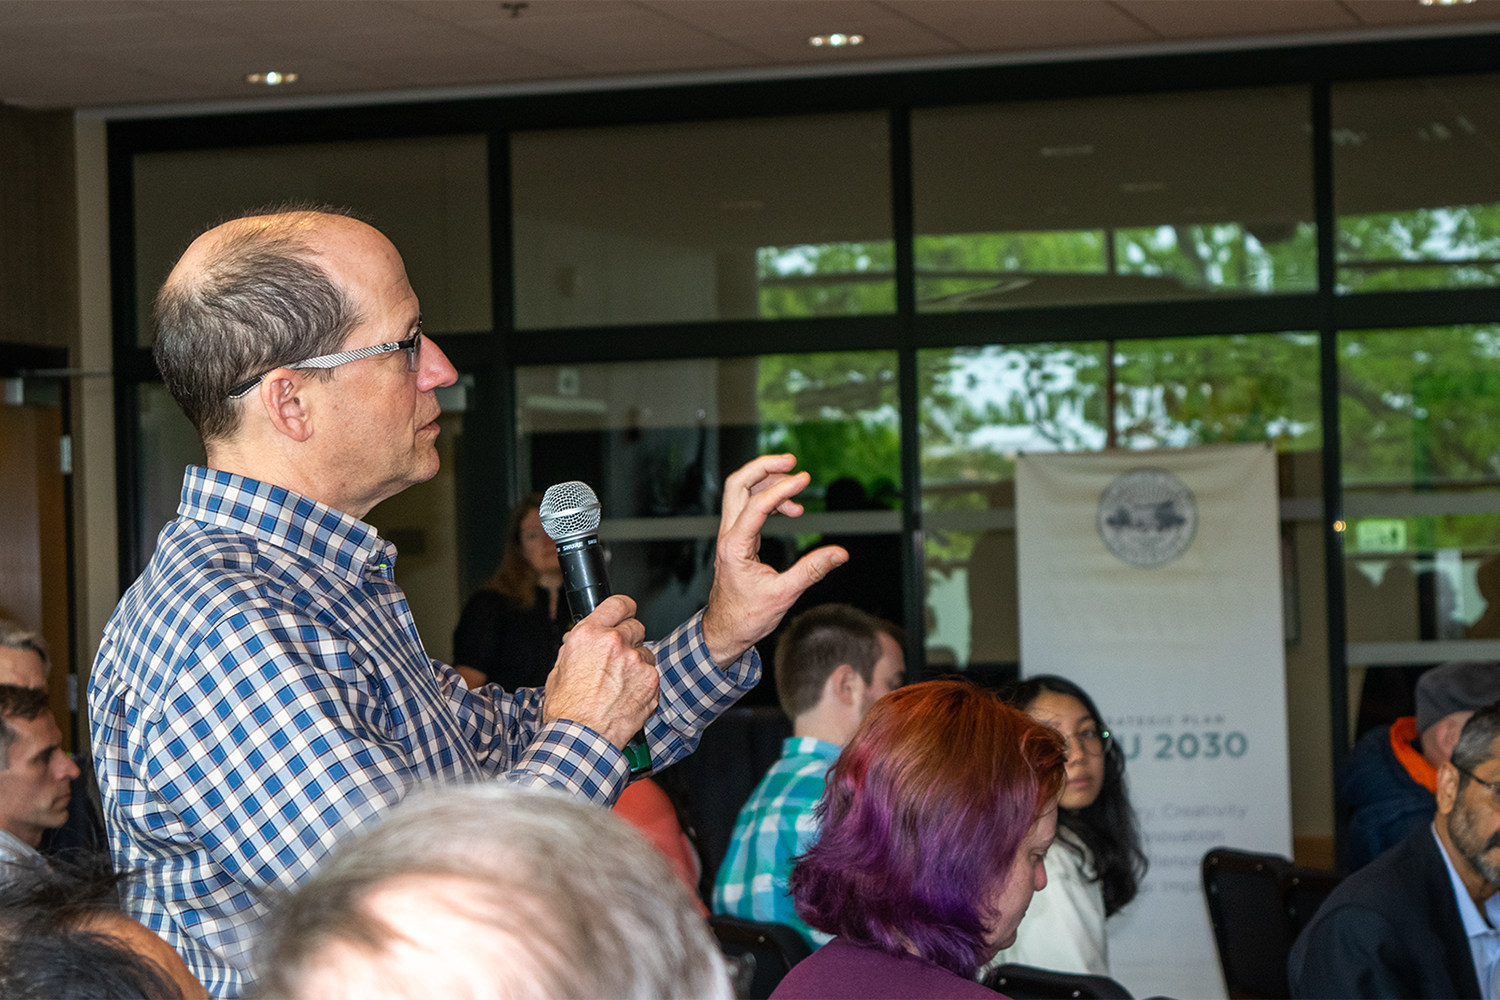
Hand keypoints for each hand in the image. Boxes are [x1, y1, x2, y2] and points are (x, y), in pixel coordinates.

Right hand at [542, 595, 659, 749]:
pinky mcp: (651, 681)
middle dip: (628, 640)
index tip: (626, 613)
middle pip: (636, 626)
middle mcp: (615, 643)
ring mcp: (636, 662)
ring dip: (636, 664)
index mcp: (589, 635)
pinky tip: (626, 697)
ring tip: (619, 685)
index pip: (618, 604)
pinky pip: (651, 674)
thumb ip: (577, 647)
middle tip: (617, 659)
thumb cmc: (567, 710)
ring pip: (645, 652)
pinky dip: (643, 684)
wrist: (582, 739)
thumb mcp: (559, 669)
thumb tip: (584, 640)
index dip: (624, 608)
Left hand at [702, 454, 847, 664]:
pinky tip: (792, 509)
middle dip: (763, 467)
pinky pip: (748, 506)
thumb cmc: (747, 616)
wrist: (725, 631)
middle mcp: (728, 536)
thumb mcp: (784, 594)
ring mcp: (730, 535)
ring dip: (766, 480)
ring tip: (797, 484)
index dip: (781, 489)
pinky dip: (768, 499)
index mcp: (734, 547)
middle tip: (790, 460)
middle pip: (736, 484)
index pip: (756, 505)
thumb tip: (840, 553)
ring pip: (740, 491)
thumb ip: (812, 570)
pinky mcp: (736, 539)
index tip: (804, 479)